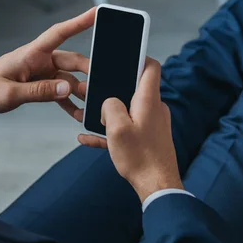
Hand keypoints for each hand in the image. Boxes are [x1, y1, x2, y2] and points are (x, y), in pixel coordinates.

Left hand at [0, 8, 93, 119]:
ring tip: (90, 107)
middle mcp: (40, 60)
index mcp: (31, 54)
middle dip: (89, 72)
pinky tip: (77, 113)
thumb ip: (38, 92)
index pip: (59, 33)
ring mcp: (41, 73)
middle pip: (72, 61)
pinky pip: (60, 92)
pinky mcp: (40, 85)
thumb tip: (66, 89)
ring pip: (69, 79)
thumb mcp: (10, 93)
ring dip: (80, 92)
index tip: (97, 12)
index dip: (79, 22)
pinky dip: (69, 102)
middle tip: (100, 87)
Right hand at [78, 58, 182, 202]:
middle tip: (90, 91)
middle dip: (111, 89)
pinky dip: (109, 132)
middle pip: (133, 89)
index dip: (138, 57)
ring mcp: (152, 124)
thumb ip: (110, 106)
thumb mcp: (117, 128)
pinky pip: (126, 129)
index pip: (151, 68)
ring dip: (107, 113)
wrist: (157, 187)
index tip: (123, 56)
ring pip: (126, 110)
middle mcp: (153, 109)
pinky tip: (87, 139)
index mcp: (148, 100)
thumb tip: (108, 103)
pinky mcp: (148, 139)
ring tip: (84, 116)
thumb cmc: (140, 158)